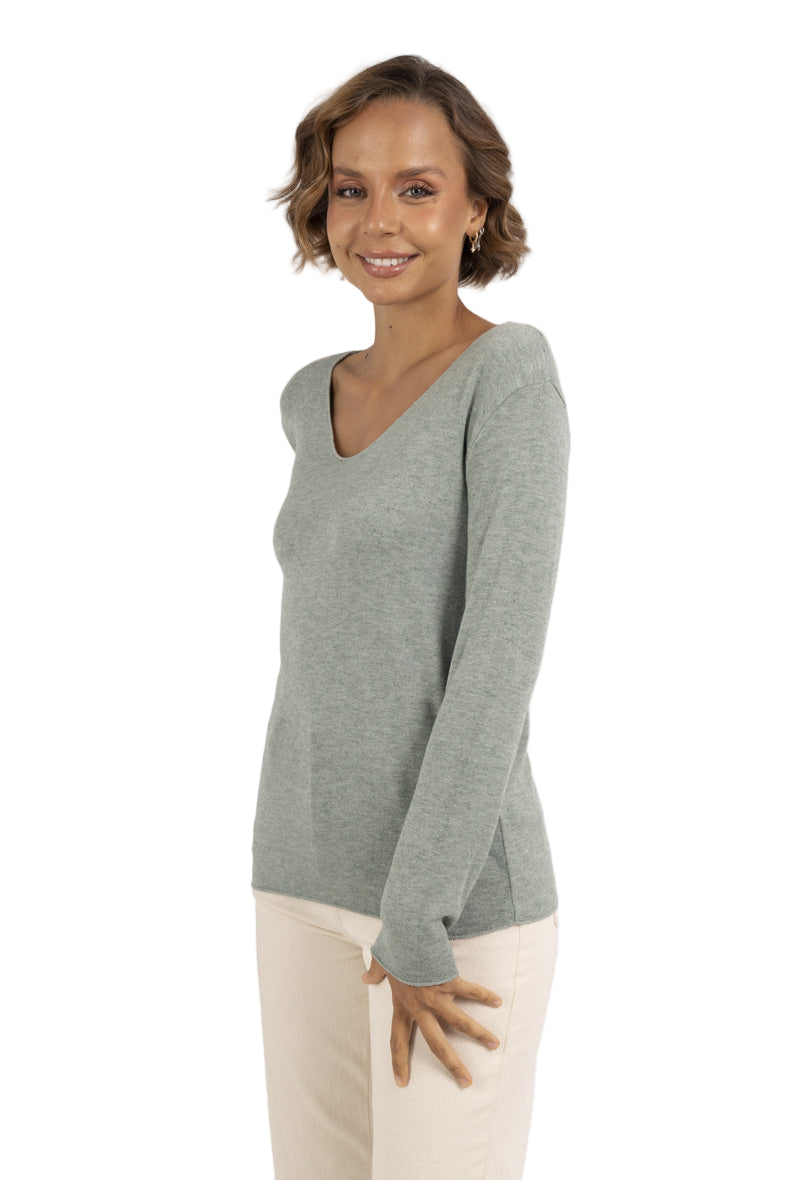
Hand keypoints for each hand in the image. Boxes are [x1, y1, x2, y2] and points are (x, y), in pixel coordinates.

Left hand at [361, 956, 502, 1088]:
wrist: (406, 931)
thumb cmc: (394, 946)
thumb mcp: (381, 961)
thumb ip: (375, 972)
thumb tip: (365, 977)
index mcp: (402, 1006)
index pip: (397, 1040)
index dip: (399, 1062)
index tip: (401, 1083)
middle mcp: (420, 1007)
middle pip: (436, 1044)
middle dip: (452, 1065)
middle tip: (466, 1082)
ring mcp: (436, 996)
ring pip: (460, 1023)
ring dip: (479, 1034)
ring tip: (495, 1045)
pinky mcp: (449, 981)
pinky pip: (470, 991)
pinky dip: (485, 995)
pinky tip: (498, 1001)